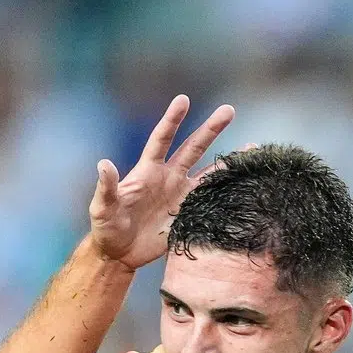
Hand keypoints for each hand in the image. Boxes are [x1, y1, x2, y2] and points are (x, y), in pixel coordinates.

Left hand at [89, 96, 234, 269]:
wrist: (118, 253)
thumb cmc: (106, 227)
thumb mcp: (102, 207)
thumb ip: (106, 187)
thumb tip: (104, 164)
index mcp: (148, 171)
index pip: (162, 139)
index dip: (172, 120)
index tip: (183, 99)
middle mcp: (168, 177)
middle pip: (193, 148)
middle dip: (210, 129)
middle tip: (229, 110)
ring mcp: (179, 195)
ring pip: (208, 172)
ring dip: (227, 161)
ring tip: (251, 148)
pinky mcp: (187, 214)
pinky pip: (210, 199)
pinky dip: (226, 191)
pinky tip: (243, 182)